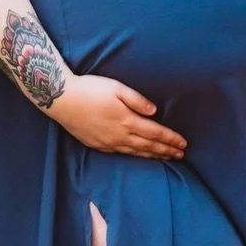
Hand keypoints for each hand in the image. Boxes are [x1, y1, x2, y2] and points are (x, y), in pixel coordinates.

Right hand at [48, 73, 186, 158]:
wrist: (62, 100)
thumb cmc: (90, 89)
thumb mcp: (116, 87)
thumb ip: (137, 100)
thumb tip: (155, 112)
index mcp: (127, 120)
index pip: (155, 133)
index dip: (171, 139)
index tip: (184, 144)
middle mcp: (119, 135)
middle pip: (148, 146)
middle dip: (166, 151)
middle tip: (181, 155)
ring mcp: (108, 142)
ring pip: (136, 152)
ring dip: (153, 156)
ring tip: (166, 158)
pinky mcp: (97, 145)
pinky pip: (121, 154)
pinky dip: (135, 156)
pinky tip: (139, 155)